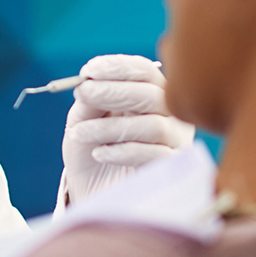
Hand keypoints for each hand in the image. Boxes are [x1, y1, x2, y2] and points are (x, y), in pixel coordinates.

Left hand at [61, 54, 194, 205]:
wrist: (92, 189)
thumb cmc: (90, 147)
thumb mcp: (83, 119)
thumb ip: (89, 99)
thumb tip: (90, 80)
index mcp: (148, 92)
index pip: (144, 71)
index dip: (118, 67)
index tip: (88, 71)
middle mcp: (169, 113)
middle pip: (153, 94)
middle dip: (115, 91)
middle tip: (83, 93)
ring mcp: (176, 140)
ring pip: (153, 126)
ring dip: (110, 127)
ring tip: (79, 133)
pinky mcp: (172, 167)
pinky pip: (154, 155)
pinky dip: (122, 152)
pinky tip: (98, 153)